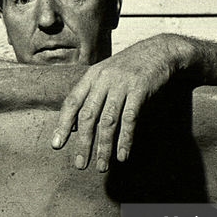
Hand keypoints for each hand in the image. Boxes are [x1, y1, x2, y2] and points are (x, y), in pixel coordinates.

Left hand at [51, 36, 189, 169]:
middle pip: (88, 116)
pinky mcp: (139, 89)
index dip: (62, 125)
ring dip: (104, 146)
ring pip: (108, 121)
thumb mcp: (106, 74)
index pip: (72, 102)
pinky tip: (123, 154)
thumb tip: (74, 125)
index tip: (56, 145)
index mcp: (92, 76)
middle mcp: (103, 79)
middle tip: (80, 164)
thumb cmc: (131, 66)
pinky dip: (125, 139)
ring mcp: (121, 84)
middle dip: (83, 142)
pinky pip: (129, 119)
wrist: (160, 50)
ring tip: (102, 165)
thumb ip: (91, 95)